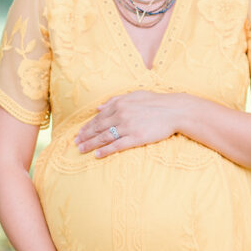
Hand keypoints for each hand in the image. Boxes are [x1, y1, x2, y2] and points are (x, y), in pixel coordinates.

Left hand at [75, 90, 190, 157]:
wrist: (175, 110)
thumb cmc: (156, 102)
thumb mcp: (134, 95)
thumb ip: (115, 100)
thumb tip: (99, 107)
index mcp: (119, 104)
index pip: (99, 117)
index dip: (87, 126)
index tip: (79, 133)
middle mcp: (121, 115)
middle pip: (98, 128)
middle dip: (85, 136)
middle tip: (75, 143)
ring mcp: (128, 127)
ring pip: (104, 137)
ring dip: (91, 144)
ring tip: (81, 150)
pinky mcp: (136, 138)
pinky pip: (116, 146)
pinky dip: (105, 151)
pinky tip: (97, 155)